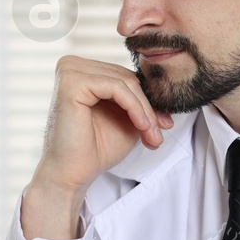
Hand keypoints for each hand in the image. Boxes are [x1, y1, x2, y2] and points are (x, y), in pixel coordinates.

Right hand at [22, 56, 173, 239]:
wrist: (73, 174)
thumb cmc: (96, 148)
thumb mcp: (128, 120)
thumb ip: (143, 103)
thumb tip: (168, 95)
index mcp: (83, 70)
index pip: (126, 76)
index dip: (148, 100)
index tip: (164, 125)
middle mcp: (73, 64)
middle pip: (126, 77)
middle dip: (148, 107)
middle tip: (158, 134)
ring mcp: (70, 70)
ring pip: (124, 81)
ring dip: (144, 110)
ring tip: (151, 134)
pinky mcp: (71, 82)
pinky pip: (116, 87)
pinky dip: (134, 107)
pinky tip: (141, 126)